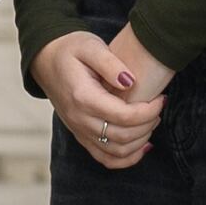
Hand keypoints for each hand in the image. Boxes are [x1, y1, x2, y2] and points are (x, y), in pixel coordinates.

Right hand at [33, 28, 164, 169]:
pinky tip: (142, 145)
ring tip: (152, 121)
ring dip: (140, 142)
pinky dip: (126, 158)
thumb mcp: (90, 46)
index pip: (124, 116)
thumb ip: (110, 63)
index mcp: (83, 97)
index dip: (149, 111)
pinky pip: (105, 158)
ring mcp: (78, 130)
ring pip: (116, 152)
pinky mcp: (80, 136)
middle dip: (148, 124)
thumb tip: (130, 82)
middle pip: (123, 136)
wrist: (45, 61)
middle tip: (159, 107)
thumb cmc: (70, 49)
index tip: (161, 98)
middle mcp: (79, 119)